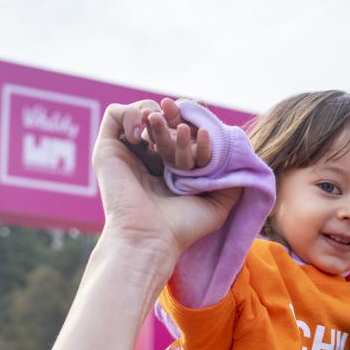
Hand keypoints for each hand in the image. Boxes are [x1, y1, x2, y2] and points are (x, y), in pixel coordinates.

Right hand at [94, 101, 238, 253]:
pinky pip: (116, 113)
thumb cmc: (181, 227)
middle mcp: (149, 159)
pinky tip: (141, 136)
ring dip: (156, 113)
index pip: (181, 131)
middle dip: (176, 112)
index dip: (192, 118)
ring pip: (141, 114)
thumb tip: (242, 157)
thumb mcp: (217, 204)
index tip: (202, 113)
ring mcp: (128, 153)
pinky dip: (130, 114)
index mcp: (171, 168)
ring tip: (162, 124)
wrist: (150, 237)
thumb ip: (231, 181)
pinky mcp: (107, 149)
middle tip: (180, 115)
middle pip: (164, 119)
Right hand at [142, 98, 211, 170]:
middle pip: (165, 150)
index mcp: (164, 144)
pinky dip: (204, 145)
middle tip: (156, 117)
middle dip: (159, 132)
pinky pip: (205, 157)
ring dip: (182, 144)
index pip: (154, 136)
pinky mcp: (207, 161)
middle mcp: (175, 157)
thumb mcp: (178, 114)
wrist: (214, 135)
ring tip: (182, 127)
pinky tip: (203, 131)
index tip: (148, 112)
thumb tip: (166, 103)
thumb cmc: (189, 122)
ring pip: (184, 161)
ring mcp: (191, 162)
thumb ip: (172, 110)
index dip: (150, 125)